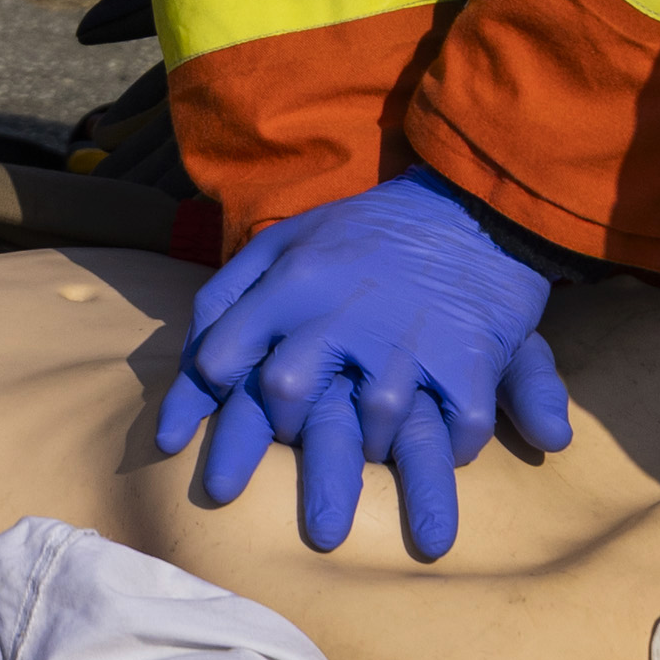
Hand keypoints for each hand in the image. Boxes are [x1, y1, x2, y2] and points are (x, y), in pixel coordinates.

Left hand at [147, 166, 569, 560]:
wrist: (468, 208)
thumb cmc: (361, 235)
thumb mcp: (281, 242)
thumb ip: (225, 301)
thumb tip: (191, 381)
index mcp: (293, 280)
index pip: (222, 357)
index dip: (213, 394)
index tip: (216, 418)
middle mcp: (343, 311)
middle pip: (284, 396)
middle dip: (281, 432)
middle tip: (290, 449)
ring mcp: (407, 340)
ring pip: (371, 428)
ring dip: (369, 447)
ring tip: (371, 450)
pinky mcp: (468, 362)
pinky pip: (453, 434)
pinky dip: (449, 452)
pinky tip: (442, 447)